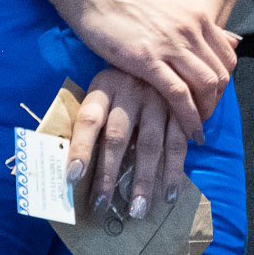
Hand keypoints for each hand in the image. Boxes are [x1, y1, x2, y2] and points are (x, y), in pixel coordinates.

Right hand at [46, 0, 235, 141]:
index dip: (223, 83)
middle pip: (220, 74)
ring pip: (205, 84)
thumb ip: (194, 22)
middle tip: (204, 118)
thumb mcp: (169, 1)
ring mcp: (170, 43)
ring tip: (196, 129)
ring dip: (205, 112)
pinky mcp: (145, 59)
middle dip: (216, 101)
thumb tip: (228, 37)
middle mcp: (190, 28)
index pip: (227, 56)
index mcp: (196, 15)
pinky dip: (187, 116)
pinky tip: (187, 131)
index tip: (211, 98)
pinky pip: (177, 93)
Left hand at [67, 67, 189, 223]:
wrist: (159, 44)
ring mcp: (159, 97)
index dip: (80, 148)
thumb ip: (90, 120)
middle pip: (117, 137)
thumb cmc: (122, 78)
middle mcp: (131, 90)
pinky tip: (171, 193)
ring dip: (145, 179)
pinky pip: (179, 141)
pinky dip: (175, 169)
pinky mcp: (182, 105)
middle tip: (103, 205)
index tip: (71, 177)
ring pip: (150, 143)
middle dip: (109, 174)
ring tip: (139, 210)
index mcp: (105, 86)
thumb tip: (71, 167)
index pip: (88, 119)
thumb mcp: (101, 88)